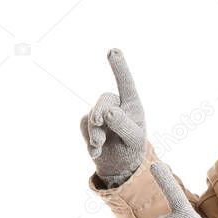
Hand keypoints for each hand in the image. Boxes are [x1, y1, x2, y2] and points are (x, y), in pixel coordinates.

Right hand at [79, 48, 145, 186]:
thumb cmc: (132, 148)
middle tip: (99, 121)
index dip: (119, 67)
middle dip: (100, 110)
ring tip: (100, 144)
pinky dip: (90, 142)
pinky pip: (84, 127)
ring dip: (95, 131)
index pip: (126, 83)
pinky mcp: (88, 124)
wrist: (119, 166)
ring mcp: (100, 114)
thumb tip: (108, 112)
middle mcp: (116, 105)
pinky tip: (97, 151)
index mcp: (132, 104)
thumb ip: (124, 125)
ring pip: (92, 115)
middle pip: (105, 99)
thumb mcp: (134, 139)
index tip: (113, 51)